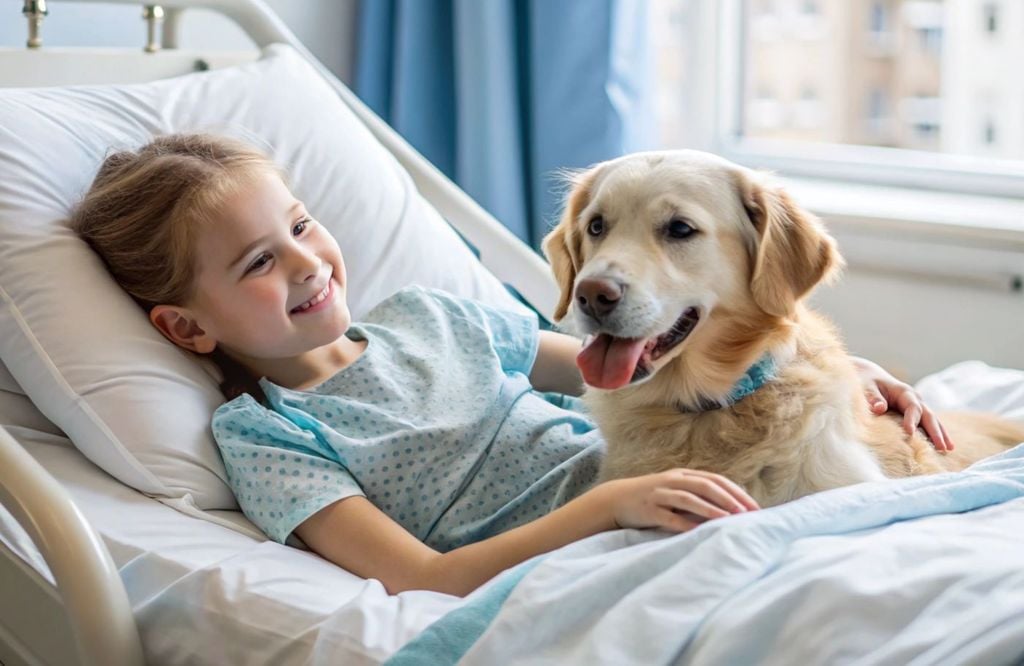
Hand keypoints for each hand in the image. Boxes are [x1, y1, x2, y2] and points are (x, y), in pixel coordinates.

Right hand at [601, 469, 759, 532]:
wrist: (616, 499)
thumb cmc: (653, 498)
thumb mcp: (676, 490)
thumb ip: (698, 495)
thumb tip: (731, 509)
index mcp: (683, 475)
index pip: (716, 479)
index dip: (736, 492)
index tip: (754, 507)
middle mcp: (673, 480)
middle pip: (705, 485)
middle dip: (728, 498)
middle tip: (746, 513)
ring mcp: (659, 494)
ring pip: (688, 498)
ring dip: (709, 508)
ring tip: (727, 518)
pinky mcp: (648, 509)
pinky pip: (669, 517)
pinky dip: (684, 523)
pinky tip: (697, 531)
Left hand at [850, 356, 953, 451]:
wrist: (870, 376)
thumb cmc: (866, 382)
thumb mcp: (866, 388)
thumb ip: (872, 397)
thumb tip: (880, 408)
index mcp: (903, 392)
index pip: (912, 407)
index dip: (912, 420)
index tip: (910, 433)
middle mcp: (914, 398)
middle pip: (928, 415)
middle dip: (935, 431)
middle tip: (941, 447)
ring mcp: (917, 406)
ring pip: (932, 420)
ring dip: (941, 434)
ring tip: (949, 449)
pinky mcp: (915, 414)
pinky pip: (927, 424)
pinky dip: (936, 434)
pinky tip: (944, 447)